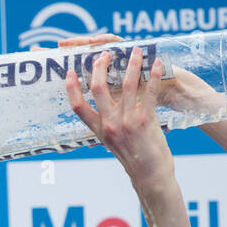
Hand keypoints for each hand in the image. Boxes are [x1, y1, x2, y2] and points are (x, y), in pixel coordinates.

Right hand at [66, 45, 173, 186]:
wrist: (150, 176)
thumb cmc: (134, 158)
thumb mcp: (113, 143)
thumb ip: (107, 125)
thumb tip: (104, 110)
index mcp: (99, 130)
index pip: (77, 107)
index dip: (72, 88)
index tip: (70, 72)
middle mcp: (109, 125)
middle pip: (97, 88)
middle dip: (100, 66)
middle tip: (105, 54)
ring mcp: (127, 122)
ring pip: (126, 85)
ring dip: (131, 64)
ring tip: (136, 50)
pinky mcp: (145, 121)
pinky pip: (149, 92)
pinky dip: (153, 75)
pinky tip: (157, 64)